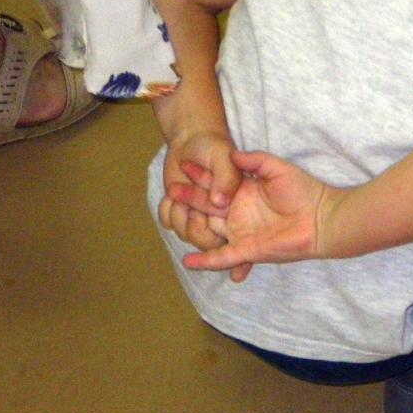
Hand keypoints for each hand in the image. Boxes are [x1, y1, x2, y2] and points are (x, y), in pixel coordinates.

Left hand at [158, 130, 242, 253]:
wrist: (190, 137)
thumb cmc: (212, 146)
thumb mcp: (223, 156)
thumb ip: (227, 178)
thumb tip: (220, 203)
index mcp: (240, 205)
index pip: (244, 239)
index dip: (243, 261)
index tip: (238, 276)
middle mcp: (221, 216)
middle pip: (212, 241)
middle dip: (197, 229)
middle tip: (190, 207)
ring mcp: (198, 215)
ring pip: (188, 234)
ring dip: (180, 216)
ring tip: (176, 190)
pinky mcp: (180, 211)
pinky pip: (171, 223)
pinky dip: (167, 211)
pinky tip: (170, 196)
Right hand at [177, 149, 332, 281]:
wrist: (321, 217)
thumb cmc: (303, 190)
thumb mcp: (277, 168)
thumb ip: (255, 160)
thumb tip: (233, 153)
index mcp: (243, 192)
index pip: (216, 183)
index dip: (201, 174)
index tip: (184, 163)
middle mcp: (238, 212)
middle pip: (207, 205)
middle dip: (190, 197)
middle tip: (172, 188)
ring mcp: (241, 231)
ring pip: (209, 229)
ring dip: (191, 225)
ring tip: (172, 217)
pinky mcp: (247, 248)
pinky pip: (222, 256)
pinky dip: (205, 260)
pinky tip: (187, 261)